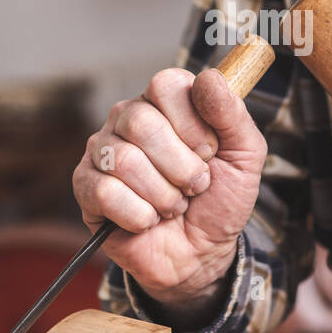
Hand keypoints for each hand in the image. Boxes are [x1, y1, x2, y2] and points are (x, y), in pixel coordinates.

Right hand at [72, 67, 266, 310]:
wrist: (202, 255)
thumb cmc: (220, 200)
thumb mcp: (245, 156)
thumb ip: (232, 114)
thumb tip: (209, 77)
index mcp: (164, 102)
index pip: (166, 86)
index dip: (193, 124)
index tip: (209, 151)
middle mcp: (128, 118)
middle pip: (141, 123)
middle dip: (181, 166)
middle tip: (194, 185)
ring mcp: (102, 151)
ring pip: (124, 161)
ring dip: (164, 196)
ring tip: (174, 205)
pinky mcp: (86, 187)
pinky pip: (105, 192)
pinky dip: (140, 215)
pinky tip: (149, 220)